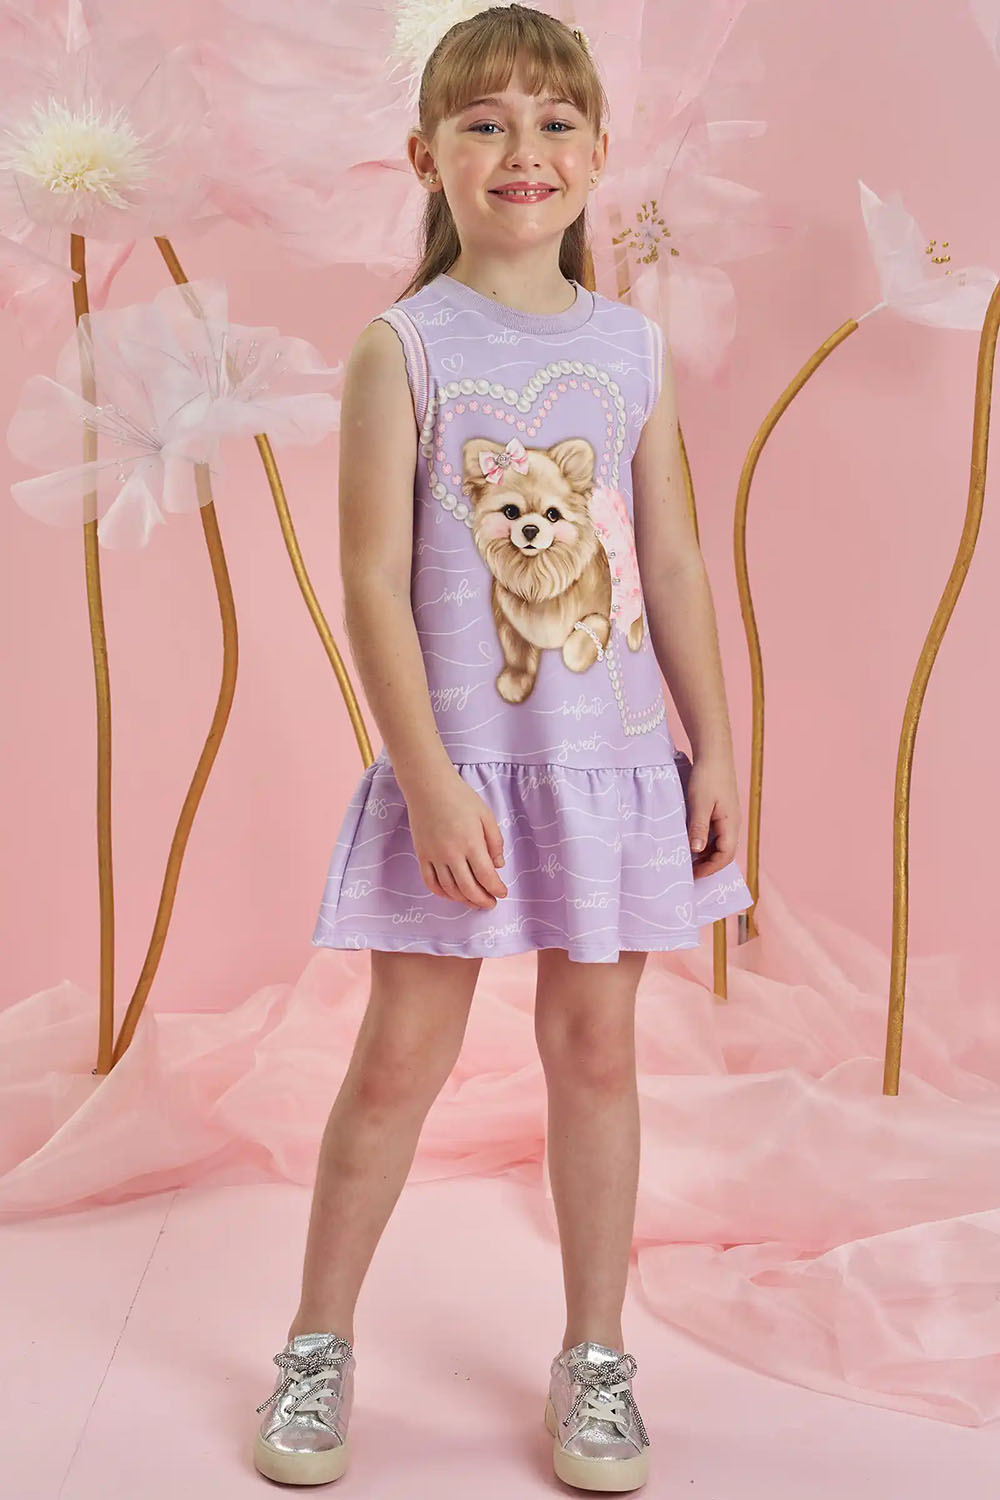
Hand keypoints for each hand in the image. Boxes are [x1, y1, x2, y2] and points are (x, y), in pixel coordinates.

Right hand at [405, 769, 507, 908]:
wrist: (428, 787)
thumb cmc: (460, 798)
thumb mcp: (486, 815)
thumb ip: (495, 841)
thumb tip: (498, 865)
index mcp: (471, 843)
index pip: (486, 876)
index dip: (496, 889)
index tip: (502, 893)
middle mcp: (451, 854)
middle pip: (468, 888)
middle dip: (482, 900)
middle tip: (490, 903)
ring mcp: (434, 856)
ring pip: (449, 889)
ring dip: (463, 900)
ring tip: (474, 902)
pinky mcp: (421, 855)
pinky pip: (430, 882)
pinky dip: (442, 893)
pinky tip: (452, 895)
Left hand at [685, 753, 740, 880]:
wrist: (713, 753)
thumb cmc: (707, 776)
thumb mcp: (699, 803)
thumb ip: (698, 827)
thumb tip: (696, 850)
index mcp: (731, 824)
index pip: (725, 856)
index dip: (710, 868)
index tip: (692, 875)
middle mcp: (732, 823)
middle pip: (724, 853)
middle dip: (707, 864)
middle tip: (687, 870)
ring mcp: (727, 817)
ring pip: (719, 844)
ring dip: (705, 853)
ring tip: (686, 858)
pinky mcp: (720, 811)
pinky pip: (715, 833)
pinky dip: (704, 841)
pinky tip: (689, 840)